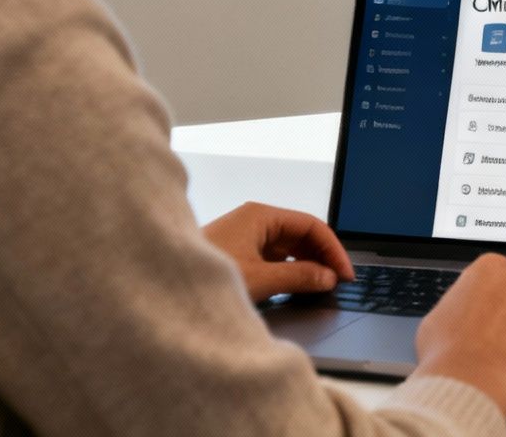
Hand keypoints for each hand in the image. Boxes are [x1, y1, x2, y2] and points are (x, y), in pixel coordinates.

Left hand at [201, 201, 355, 302]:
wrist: (160, 287)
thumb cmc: (203, 274)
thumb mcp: (259, 279)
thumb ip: (298, 278)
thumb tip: (327, 277)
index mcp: (260, 216)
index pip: (311, 225)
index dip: (333, 248)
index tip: (345, 271)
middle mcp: (254, 222)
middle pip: (300, 235)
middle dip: (322, 257)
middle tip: (338, 282)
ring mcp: (245, 238)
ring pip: (287, 248)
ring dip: (306, 266)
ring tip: (320, 287)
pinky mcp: (237, 254)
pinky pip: (273, 259)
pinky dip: (289, 272)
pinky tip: (295, 288)